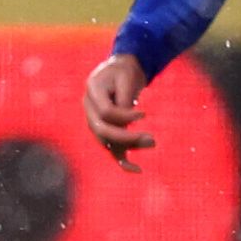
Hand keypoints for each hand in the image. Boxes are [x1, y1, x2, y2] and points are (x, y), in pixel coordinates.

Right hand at [83, 52, 152, 166]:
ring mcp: (94, 120)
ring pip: (107, 141)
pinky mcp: (104, 130)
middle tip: (151, 139)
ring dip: (130, 146)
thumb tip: (128, 123)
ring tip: (152, 142)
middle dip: (126, 137)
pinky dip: (123, 160)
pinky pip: (110, 148)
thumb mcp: (127, 78)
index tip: (144, 115)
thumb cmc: (125, 71)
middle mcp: (88, 107)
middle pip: (102, 130)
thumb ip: (125, 99)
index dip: (125, 116)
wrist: (120, 71)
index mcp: (92, 89)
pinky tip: (137, 170)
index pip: (105, 112)